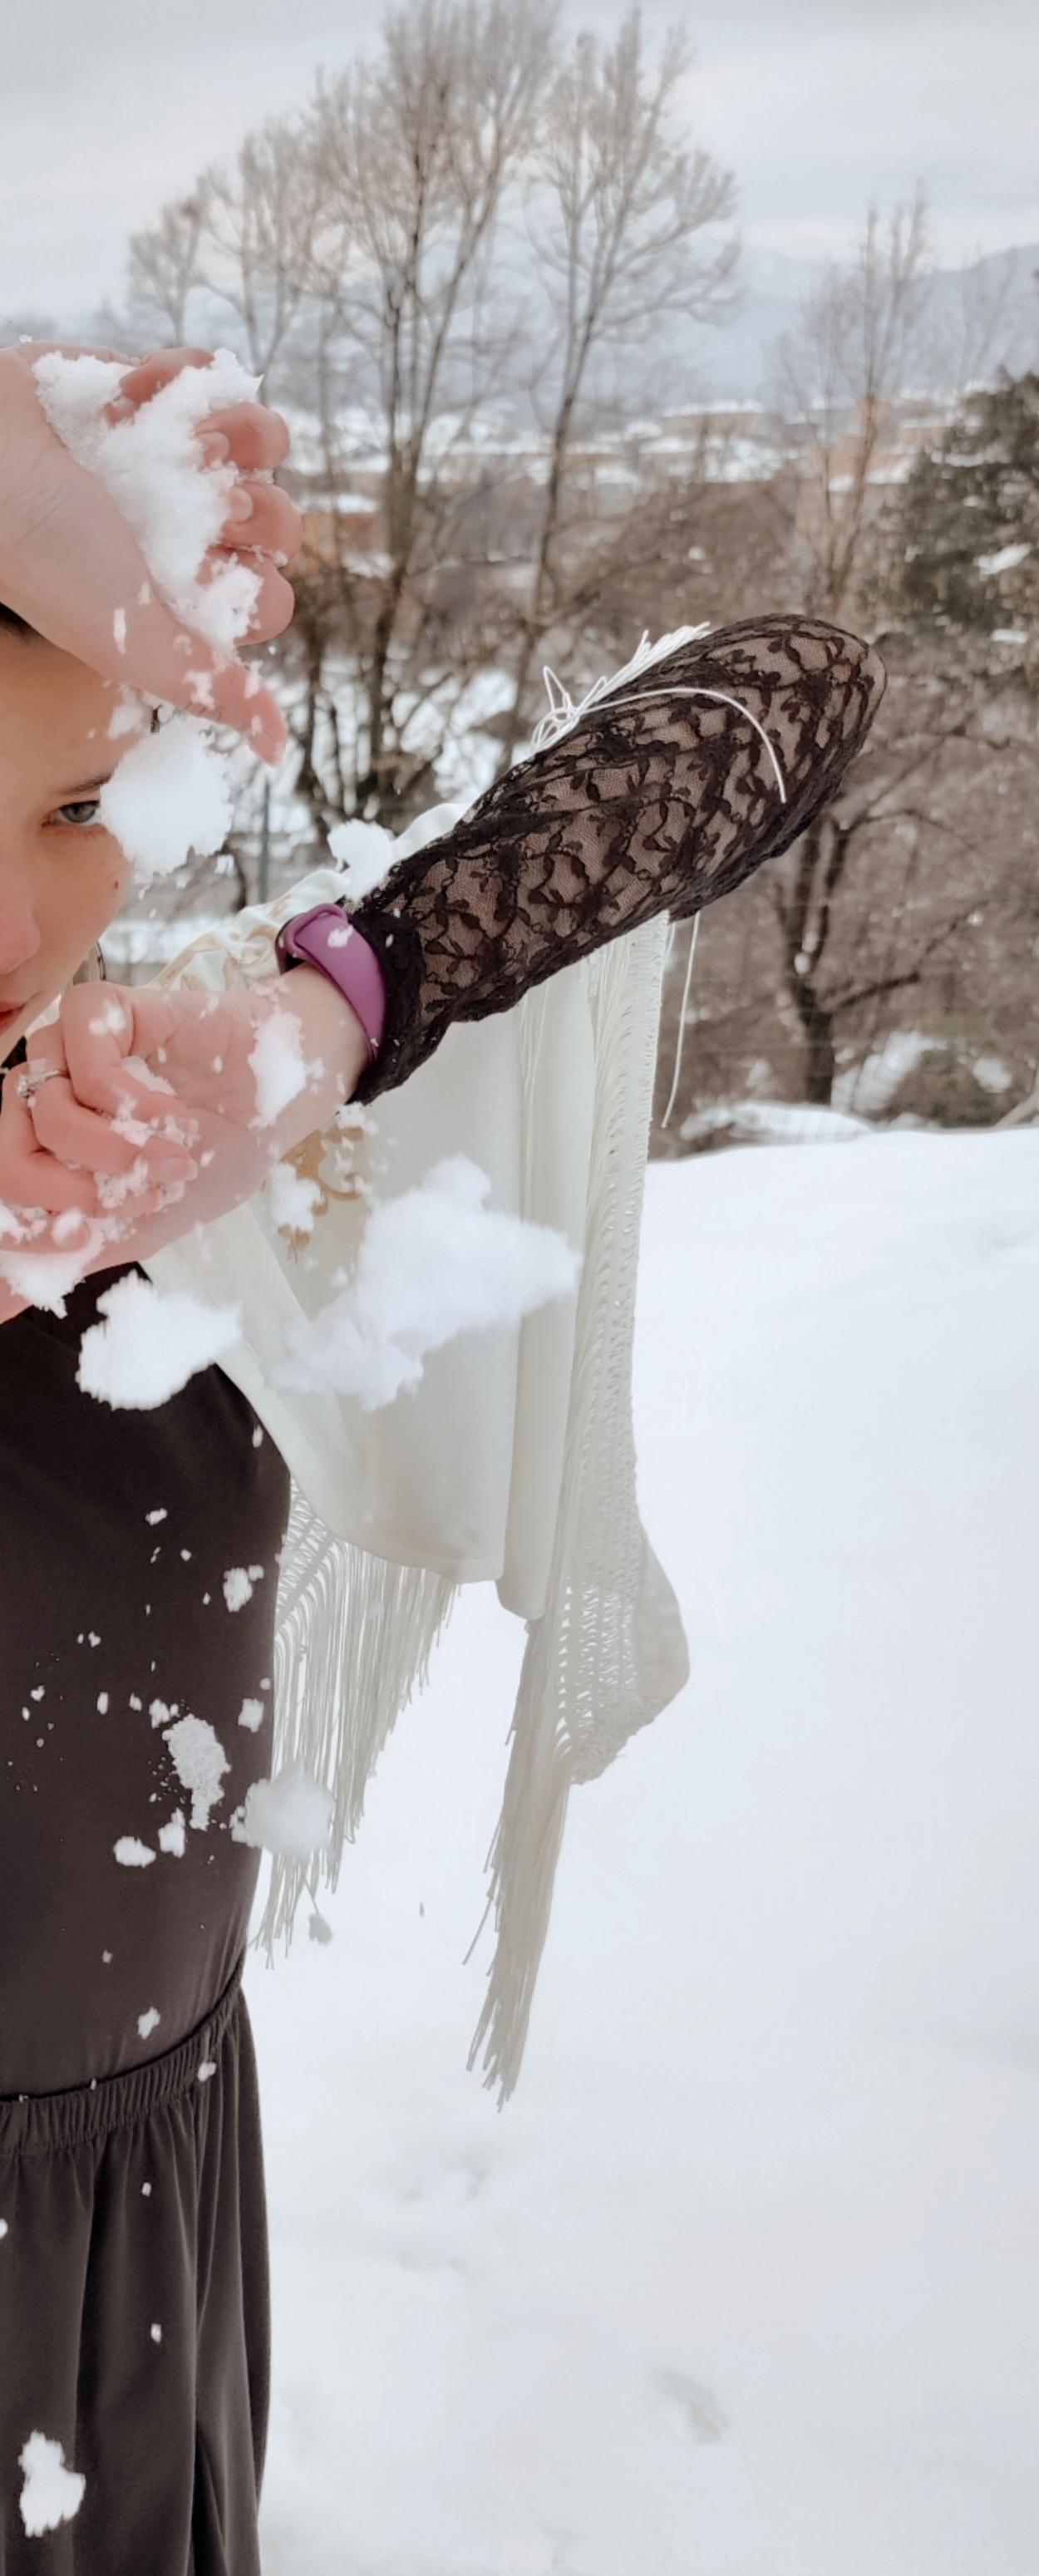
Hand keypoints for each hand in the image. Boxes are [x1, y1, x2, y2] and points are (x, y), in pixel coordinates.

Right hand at [0, 344, 301, 760]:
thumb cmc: (46, 554)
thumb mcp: (133, 638)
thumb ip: (209, 688)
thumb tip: (276, 751)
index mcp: (185, 599)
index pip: (271, 600)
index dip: (253, 580)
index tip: (203, 567)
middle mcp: (189, 534)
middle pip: (283, 523)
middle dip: (252, 508)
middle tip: (200, 497)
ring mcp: (177, 459)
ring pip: (266, 444)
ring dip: (237, 434)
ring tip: (180, 438)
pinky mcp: (159, 390)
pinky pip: (220, 377)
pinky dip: (184, 377)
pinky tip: (134, 392)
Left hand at [0, 971, 368, 1302]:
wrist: (276, 1106)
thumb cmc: (213, 1155)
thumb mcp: (139, 1225)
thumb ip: (70, 1256)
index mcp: (40, 1147)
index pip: (1, 1189)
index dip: (41, 1227)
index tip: (102, 1232)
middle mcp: (43, 1096)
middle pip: (4, 1151)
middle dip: (70, 1192)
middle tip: (137, 1198)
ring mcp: (66, 1051)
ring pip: (43, 1107)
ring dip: (116, 1150)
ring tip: (175, 1158)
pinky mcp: (102, 1010)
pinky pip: (84, 1059)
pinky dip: (134, 1103)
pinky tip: (174, 1116)